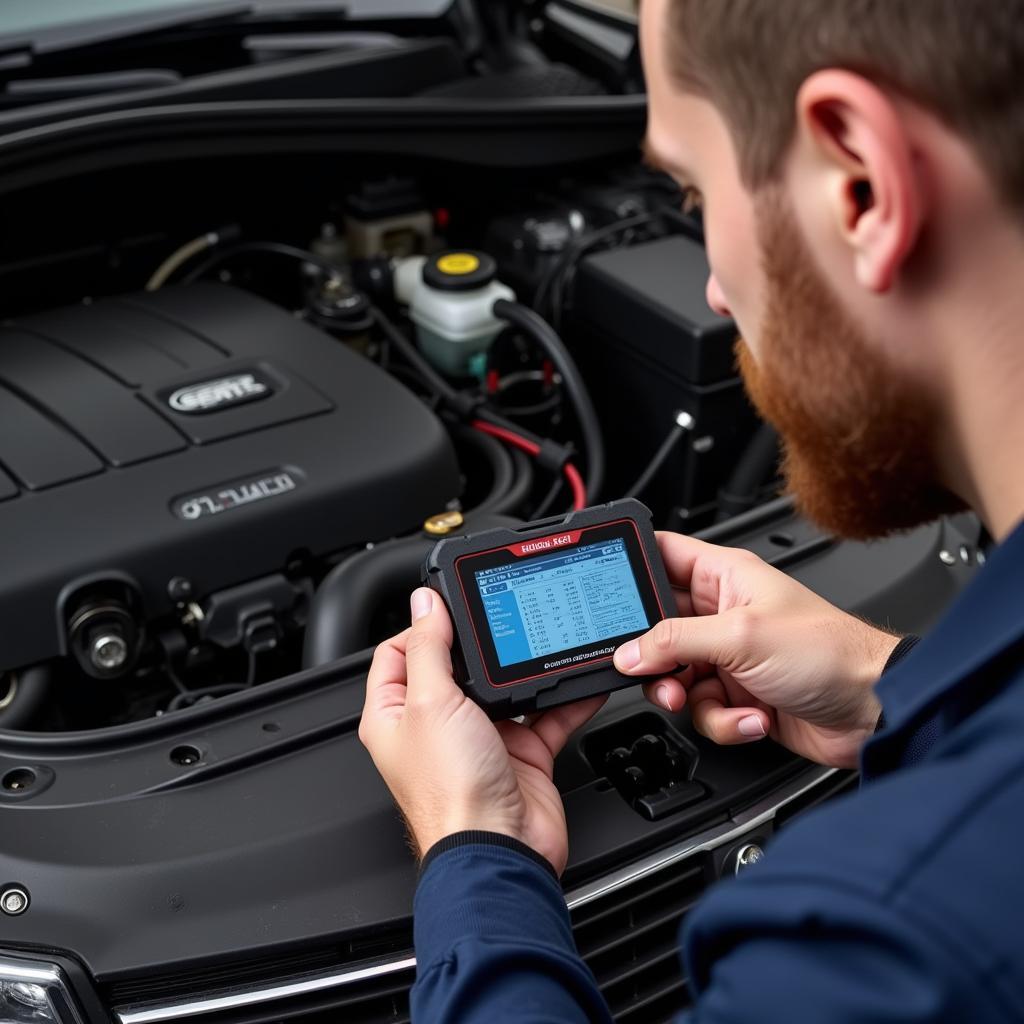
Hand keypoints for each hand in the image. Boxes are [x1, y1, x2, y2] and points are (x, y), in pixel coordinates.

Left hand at [359, 587, 606, 873]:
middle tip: (506, 617)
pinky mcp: (521, 754)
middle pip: (458, 665)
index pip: (401, 651)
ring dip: (528, 669)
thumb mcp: (431, 703)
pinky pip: (547, 715)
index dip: (424, 625)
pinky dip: (566, 698)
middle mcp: (436, 725)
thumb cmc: (450, 793)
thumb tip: (425, 604)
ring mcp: (482, 739)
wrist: (500, 849)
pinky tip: (580, 679)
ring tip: (545, 642)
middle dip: (484, 642)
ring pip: (508, 688)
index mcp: (397, 713)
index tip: (453, 605)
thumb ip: (430, 648)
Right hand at [617, 533, 900, 768]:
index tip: (606, 595)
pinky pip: (703, 710)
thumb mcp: (740, 636)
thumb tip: (630, 651)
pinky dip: (723, 721)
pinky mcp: (739, 695)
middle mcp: (723, 613)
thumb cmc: (832, 653)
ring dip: (688, 697)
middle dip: (655, 657)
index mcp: (725, 576)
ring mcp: (730, 656)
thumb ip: (675, 642)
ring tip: (708, 699)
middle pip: (658, 627)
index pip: (662, 556)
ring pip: (675, 676)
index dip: (631, 569)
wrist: (877, 711)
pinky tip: (753, 716)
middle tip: (658, 670)